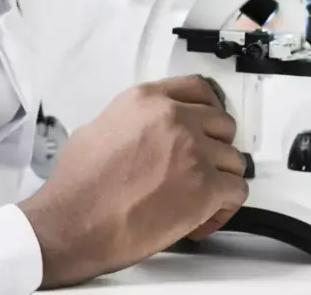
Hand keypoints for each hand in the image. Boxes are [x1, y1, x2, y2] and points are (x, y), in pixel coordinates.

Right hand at [18, 75, 247, 287]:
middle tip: (202, 169)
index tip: (210, 125)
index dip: (210, 110)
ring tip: (200, 201)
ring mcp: (193, 151)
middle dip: (216, 149)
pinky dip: (225, 208)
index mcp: (147, 100)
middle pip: (222, 125)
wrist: (74, 222)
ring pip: (234, 160)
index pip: (198, 89)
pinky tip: (204, 219)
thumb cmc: (77, 185)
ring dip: (221, 181)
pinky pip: (237, 191)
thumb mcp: (97, 129)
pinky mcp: (205, 186)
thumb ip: (132, 122)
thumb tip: (144, 133)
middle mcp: (175, 118)